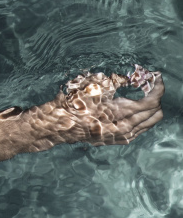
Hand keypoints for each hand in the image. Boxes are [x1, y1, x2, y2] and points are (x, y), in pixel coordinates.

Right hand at [44, 66, 163, 145]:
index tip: (156, 77)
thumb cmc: (73, 101)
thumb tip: (132, 78)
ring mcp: (122, 136)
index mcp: (120, 112)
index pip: (150, 102)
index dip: (157, 88)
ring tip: (145, 95)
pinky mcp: (118, 140)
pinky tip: (137, 110)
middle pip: (154, 113)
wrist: (60, 123)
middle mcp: (125, 127)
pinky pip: (141, 129)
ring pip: (150, 123)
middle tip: (149, 84)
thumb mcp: (93, 84)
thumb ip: (116, 80)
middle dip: (155, 97)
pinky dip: (144, 118)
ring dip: (151, 108)